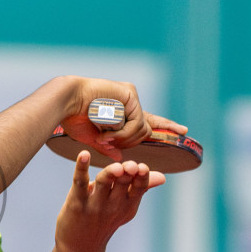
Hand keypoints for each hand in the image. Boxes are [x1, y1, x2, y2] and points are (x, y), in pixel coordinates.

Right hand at [50, 76, 188, 162]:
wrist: (65, 103)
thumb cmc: (73, 118)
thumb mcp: (93, 138)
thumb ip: (108, 146)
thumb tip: (120, 156)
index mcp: (122, 112)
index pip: (149, 121)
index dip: (167, 126)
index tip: (184, 130)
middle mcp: (129, 103)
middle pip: (145, 131)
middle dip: (129, 142)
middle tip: (107, 140)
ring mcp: (131, 97)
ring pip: (141, 130)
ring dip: (123, 139)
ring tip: (104, 136)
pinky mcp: (131, 94)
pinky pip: (136, 123)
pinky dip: (123, 133)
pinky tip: (107, 131)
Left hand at [54, 151, 163, 251]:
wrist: (80, 248)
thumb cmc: (105, 221)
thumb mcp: (126, 207)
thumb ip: (141, 188)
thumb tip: (162, 177)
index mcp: (128, 203)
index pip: (139, 188)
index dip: (141, 177)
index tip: (143, 168)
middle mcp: (113, 204)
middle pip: (122, 183)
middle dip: (127, 173)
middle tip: (130, 166)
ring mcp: (94, 203)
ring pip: (103, 182)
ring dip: (109, 173)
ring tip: (116, 167)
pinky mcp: (76, 202)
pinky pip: (80, 182)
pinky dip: (81, 168)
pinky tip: (83, 154)